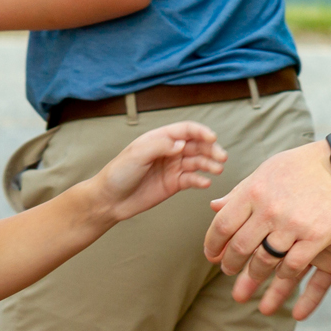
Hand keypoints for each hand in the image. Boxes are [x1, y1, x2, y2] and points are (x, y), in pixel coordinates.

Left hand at [89, 121, 226, 223]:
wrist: (109, 200)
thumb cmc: (118, 173)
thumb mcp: (137, 154)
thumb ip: (160, 146)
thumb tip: (182, 144)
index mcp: (160, 138)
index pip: (186, 130)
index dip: (201, 132)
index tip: (212, 138)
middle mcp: (169, 151)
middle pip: (196, 145)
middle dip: (210, 149)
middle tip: (221, 157)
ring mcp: (172, 167)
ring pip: (197, 162)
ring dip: (209, 164)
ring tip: (217, 170)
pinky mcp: (174, 184)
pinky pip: (192, 179)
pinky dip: (200, 180)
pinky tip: (205, 183)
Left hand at [204, 141, 330, 314]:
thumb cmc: (302, 165)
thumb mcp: (267, 170)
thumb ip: (240, 191)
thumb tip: (214, 207)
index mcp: (254, 190)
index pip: (222, 225)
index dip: (213, 245)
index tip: (211, 255)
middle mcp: (270, 209)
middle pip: (240, 247)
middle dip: (230, 264)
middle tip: (228, 271)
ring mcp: (294, 224)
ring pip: (264, 261)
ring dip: (254, 275)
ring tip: (249, 281)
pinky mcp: (317, 237)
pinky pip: (293, 265)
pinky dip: (284, 274)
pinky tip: (281, 275)